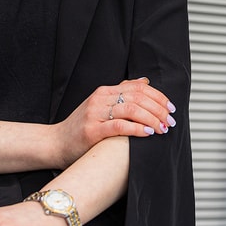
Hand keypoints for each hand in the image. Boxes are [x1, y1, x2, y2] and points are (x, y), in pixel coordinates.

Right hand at [51, 78, 176, 167]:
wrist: (55, 143)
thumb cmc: (80, 128)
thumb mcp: (100, 106)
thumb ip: (121, 93)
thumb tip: (145, 81)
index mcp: (104, 92)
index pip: (138, 87)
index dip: (158, 97)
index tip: (171, 108)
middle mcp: (99, 99)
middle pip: (138, 97)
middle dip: (159, 109)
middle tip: (170, 121)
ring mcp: (94, 113)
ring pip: (131, 109)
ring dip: (152, 119)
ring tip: (163, 128)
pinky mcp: (92, 130)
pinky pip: (120, 125)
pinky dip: (137, 128)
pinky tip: (148, 133)